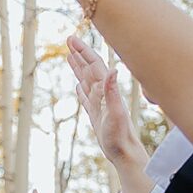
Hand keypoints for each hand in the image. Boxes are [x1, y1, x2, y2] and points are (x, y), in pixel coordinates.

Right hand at [68, 20, 152, 192]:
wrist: (124, 153)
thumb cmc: (120, 135)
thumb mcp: (115, 113)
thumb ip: (113, 91)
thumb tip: (113, 70)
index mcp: (106, 90)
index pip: (93, 64)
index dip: (83, 51)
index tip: (71, 39)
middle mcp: (103, 93)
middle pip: (89, 68)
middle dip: (79, 53)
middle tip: (68, 39)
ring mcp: (99, 103)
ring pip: (86, 80)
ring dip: (78, 67)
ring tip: (70, 57)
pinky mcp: (97, 115)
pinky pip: (86, 98)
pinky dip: (81, 90)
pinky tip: (78, 87)